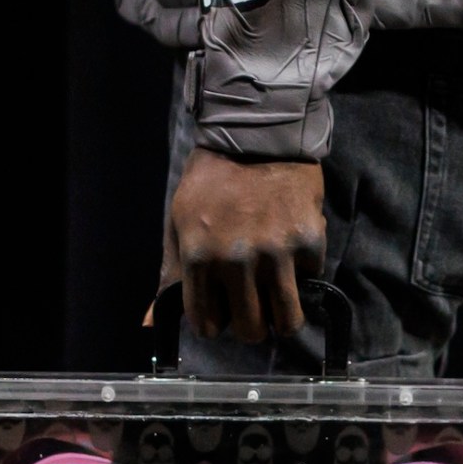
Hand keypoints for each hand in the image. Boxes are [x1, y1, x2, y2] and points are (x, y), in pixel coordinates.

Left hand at [160, 149, 327, 342]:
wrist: (256, 134)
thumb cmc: (211, 181)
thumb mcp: (179, 222)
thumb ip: (170, 275)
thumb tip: (151, 324)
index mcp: (199, 256)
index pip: (207, 324)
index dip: (214, 323)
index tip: (220, 313)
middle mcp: (237, 260)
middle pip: (250, 330)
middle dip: (250, 326)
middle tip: (252, 307)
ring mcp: (276, 252)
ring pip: (287, 319)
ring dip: (282, 317)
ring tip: (277, 300)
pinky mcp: (309, 239)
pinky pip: (311, 279)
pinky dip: (303, 273)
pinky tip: (292, 252)